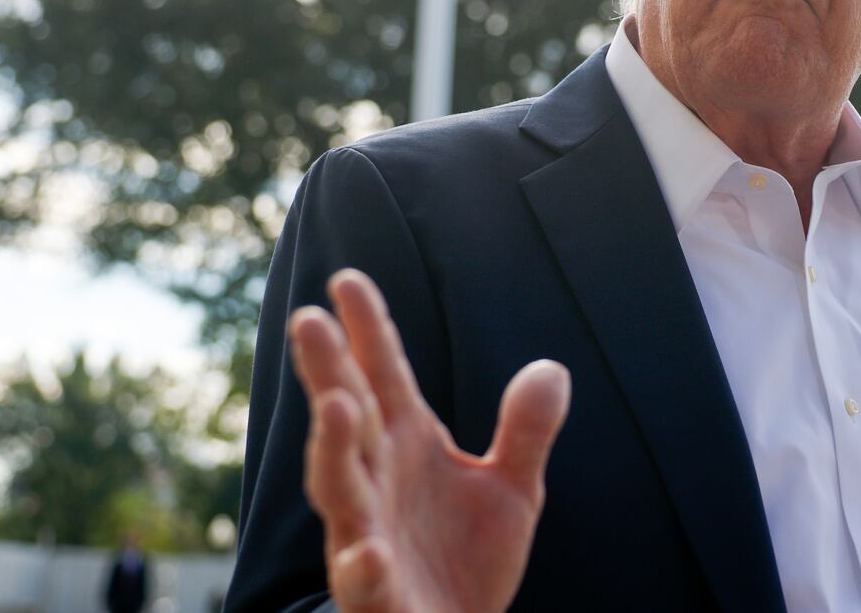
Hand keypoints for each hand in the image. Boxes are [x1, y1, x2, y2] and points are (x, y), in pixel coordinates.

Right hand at [288, 268, 570, 612]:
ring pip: (340, 488)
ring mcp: (368, 536)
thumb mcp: (512, 489)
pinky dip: (363, 567)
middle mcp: (377, 482)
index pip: (383, 375)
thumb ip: (526, 431)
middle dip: (327, 370)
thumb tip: (553, 368)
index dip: (366, 330)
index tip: (346, 279)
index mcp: (406, 445)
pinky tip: (370, 552)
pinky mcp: (376, 596)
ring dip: (334, 447)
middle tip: (306, 319)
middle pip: (347, 417)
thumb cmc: (468, 560)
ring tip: (337, 404)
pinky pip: (363, 580)